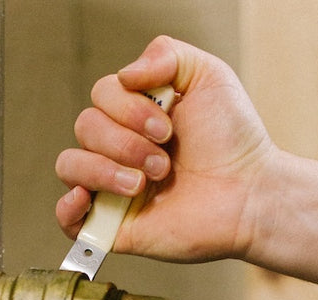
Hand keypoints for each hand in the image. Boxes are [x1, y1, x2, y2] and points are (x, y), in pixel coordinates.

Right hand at [55, 35, 274, 263]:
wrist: (251, 195)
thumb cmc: (234, 141)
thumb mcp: (207, 74)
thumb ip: (166, 53)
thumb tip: (124, 75)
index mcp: (137, 116)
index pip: (101, 95)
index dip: (128, 108)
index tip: (169, 129)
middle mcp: (122, 150)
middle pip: (85, 127)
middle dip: (126, 142)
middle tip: (165, 161)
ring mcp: (115, 190)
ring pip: (70, 165)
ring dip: (105, 169)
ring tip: (144, 183)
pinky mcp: (115, 228)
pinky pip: (67, 220)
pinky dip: (66, 207)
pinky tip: (86, 198)